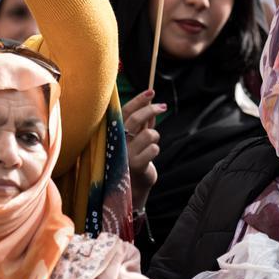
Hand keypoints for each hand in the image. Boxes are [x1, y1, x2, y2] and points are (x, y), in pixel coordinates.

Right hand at [124, 89, 164, 210]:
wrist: (133, 186)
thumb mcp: (137, 137)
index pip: (124, 111)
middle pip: (135, 119)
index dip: (138, 100)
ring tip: (151, 145)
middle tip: (163, 106)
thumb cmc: (135, 158)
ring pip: (149, 134)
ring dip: (155, 137)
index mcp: (115, 133)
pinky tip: (150, 157)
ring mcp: (125, 154)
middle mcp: (116, 142)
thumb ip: (143, 122)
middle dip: (151, 110)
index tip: (151, 92)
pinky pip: (154, 148)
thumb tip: (151, 101)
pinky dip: (155, 150)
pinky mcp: (135, 165)